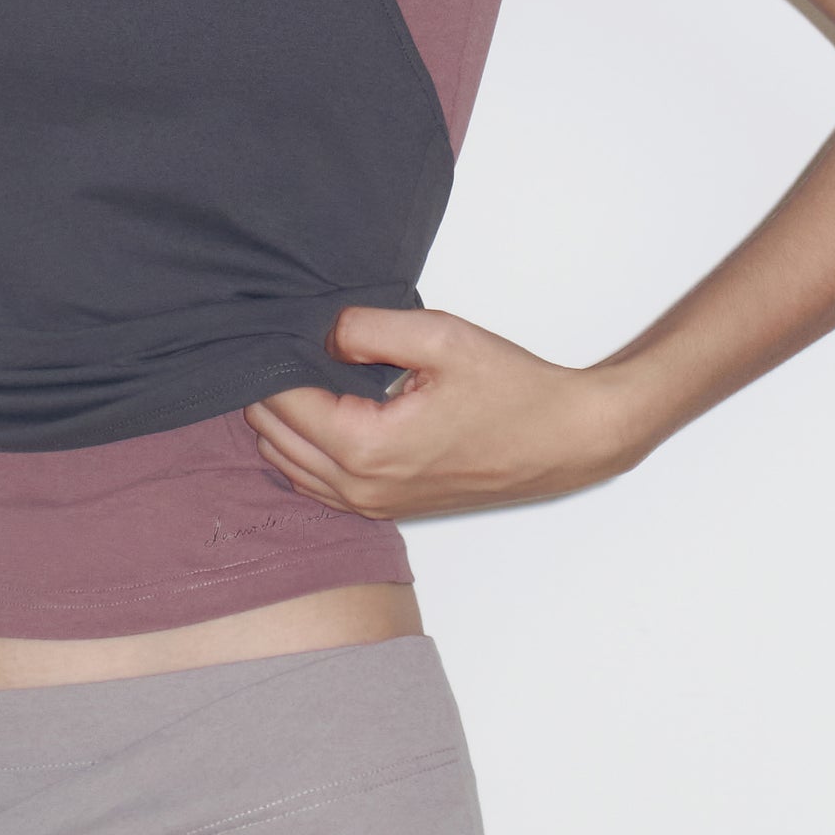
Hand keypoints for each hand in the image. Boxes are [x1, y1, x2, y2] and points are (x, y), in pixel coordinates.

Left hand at [243, 305, 644, 520]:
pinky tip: (319, 412)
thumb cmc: (513, 391)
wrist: (565, 439)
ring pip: (289, 465)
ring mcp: (373, 504)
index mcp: (366, 447)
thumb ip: (367, 329)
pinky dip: (303, 450)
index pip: (282, 402)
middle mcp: (362, 487)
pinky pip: (318, 485)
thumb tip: (322, 333)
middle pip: (274, 436)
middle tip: (287, 344)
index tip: (277, 327)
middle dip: (269, 391)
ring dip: (282, 422)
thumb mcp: (438, 337)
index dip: (272, 359)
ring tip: (300, 371)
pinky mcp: (388, 507)